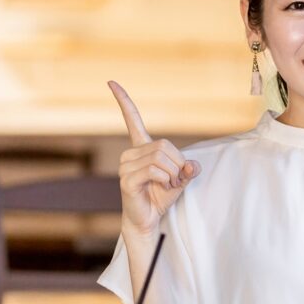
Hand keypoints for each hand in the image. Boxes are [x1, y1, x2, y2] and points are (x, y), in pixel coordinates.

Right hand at [109, 81, 201, 237]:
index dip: (124, 101)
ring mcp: (125, 166)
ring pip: (160, 158)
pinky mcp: (127, 180)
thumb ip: (188, 169)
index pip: (131, 120)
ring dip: (172, 174)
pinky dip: (165, 179)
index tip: (111, 82)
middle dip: (177, 164)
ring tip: (167, 186)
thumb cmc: (160, 197)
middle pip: (164, 146)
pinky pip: (154, 170)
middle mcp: (129, 154)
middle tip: (175, 180)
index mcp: (140, 148)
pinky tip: (160, 187)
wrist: (147, 220)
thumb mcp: (180, 180)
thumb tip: (193, 166)